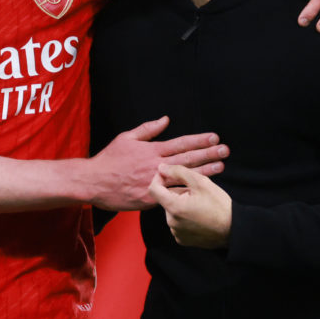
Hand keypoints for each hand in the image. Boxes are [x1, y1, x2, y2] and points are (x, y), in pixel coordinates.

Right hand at [88, 116, 227, 210]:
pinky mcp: (151, 198)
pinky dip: (188, 192)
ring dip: (204, 171)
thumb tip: (165, 119)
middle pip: (187, 158)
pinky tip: (202, 191)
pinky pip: (173, 195)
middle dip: (208, 154)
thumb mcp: (126, 138)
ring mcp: (155, 183)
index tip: (214, 137)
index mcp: (152, 150)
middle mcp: (157, 165)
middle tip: (225, 150)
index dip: (199, 140)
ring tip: (221, 167)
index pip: (181, 143)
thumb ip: (147, 129)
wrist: (94, 182)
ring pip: (184, 177)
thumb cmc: (110, 159)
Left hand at [148, 163, 231, 248]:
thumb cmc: (219, 205)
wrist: (234, 229)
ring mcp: (176, 233)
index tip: (169, 174)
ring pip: (172, 210)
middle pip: (165, 200)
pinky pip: (177, 223)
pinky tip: (199, 215)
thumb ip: (178, 172)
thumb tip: (161, 168)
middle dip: (176, 192)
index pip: (153, 189)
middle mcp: (171, 222)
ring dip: (181, 204)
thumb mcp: (201, 182)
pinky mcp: (182, 240)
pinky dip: (184, 217)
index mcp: (174, 207)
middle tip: (195, 192)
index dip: (159, 178)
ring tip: (199, 204)